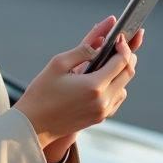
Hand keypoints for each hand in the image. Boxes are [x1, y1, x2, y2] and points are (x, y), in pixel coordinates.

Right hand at [14, 16, 143, 150]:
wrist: (34, 124)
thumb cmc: (42, 93)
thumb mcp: (58, 64)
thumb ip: (83, 50)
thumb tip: (101, 41)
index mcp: (94, 86)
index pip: (122, 61)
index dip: (123, 46)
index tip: (118, 38)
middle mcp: (103, 101)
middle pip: (128, 74)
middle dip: (126, 57)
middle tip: (118, 46)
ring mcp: (102, 112)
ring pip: (124, 88)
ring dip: (121, 73)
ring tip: (109, 62)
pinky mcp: (99, 118)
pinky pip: (116, 100)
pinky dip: (116, 88)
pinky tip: (103, 81)